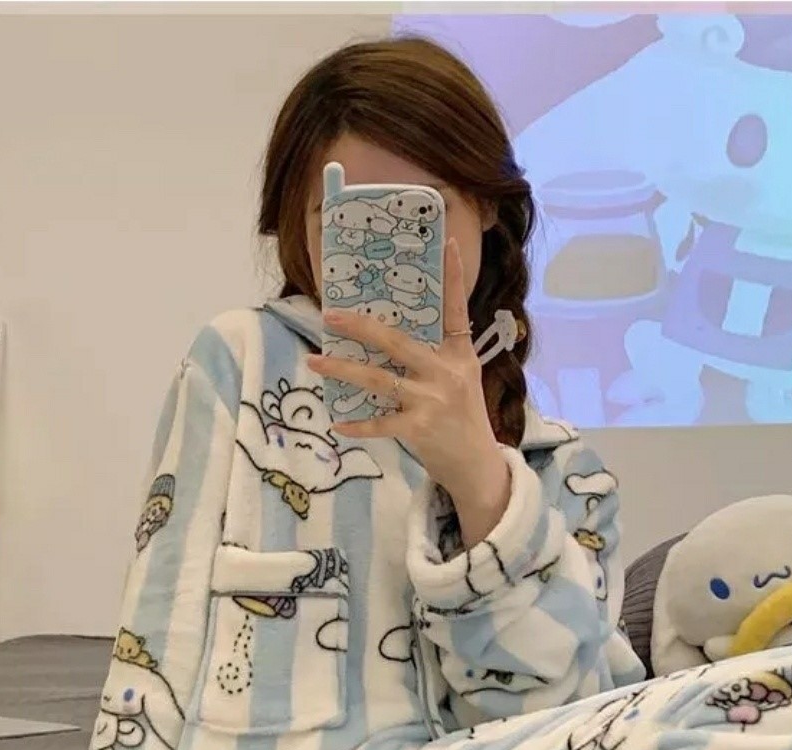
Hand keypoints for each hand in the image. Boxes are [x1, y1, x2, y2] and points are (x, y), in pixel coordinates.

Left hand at [307, 239, 510, 545]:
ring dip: (342, 370)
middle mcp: (446, 373)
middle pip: (397, 342)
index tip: (447, 241)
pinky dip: (357, 425)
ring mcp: (433, 400)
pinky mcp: (420, 429)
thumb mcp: (461, 380)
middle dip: (360, 327)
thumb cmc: (462, 419)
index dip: (452, 276)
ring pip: (378, 379)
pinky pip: (380, 423)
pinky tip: (338, 423)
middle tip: (330, 315)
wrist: (477, 466)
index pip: (456, 309)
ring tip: (315, 361)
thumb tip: (390, 336)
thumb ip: (436, 357)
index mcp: (459, 355)